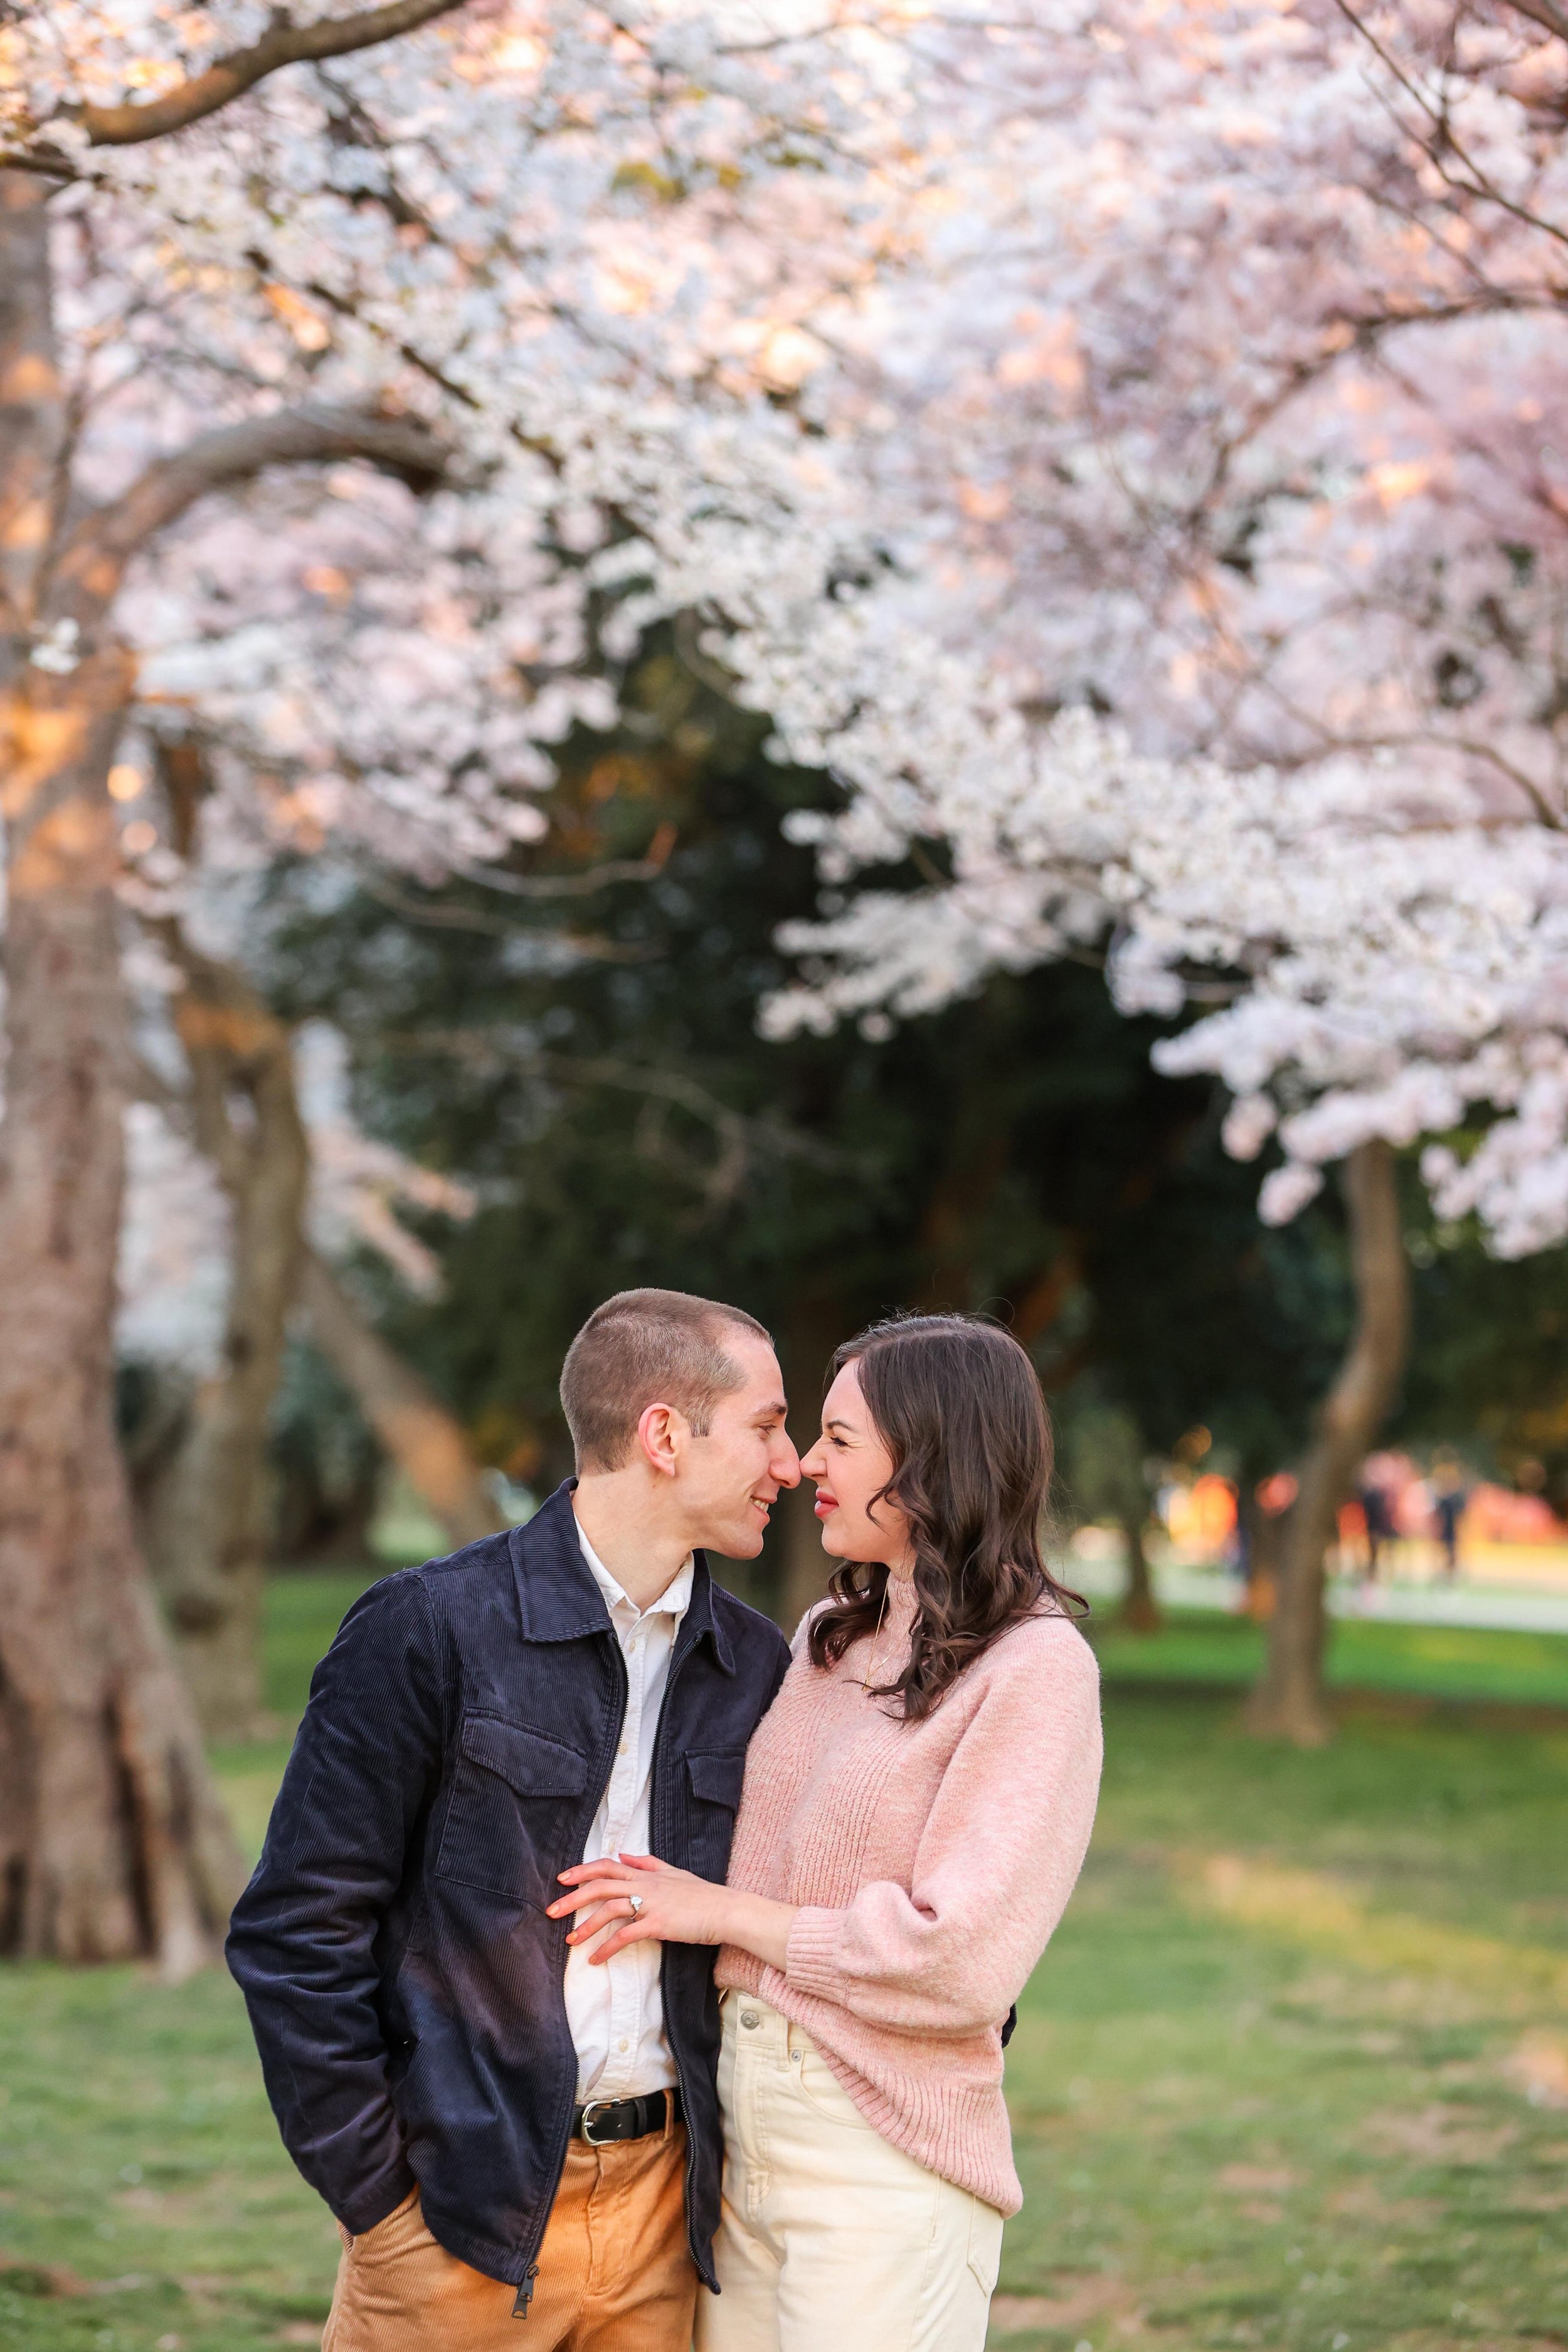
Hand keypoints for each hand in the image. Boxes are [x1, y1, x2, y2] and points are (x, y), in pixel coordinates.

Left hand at [547, 1853, 728, 1961]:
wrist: (725, 1910)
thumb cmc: (702, 1894)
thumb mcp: (674, 1872)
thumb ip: (647, 1863)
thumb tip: (625, 1855)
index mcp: (646, 1874)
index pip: (607, 1866)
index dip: (582, 1871)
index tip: (562, 1879)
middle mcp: (644, 1885)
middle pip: (600, 1886)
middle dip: (573, 1898)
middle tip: (552, 1911)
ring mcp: (650, 1904)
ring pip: (609, 1910)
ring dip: (586, 1927)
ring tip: (570, 1941)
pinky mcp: (658, 1924)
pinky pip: (626, 1936)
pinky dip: (607, 1948)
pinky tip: (595, 1959)